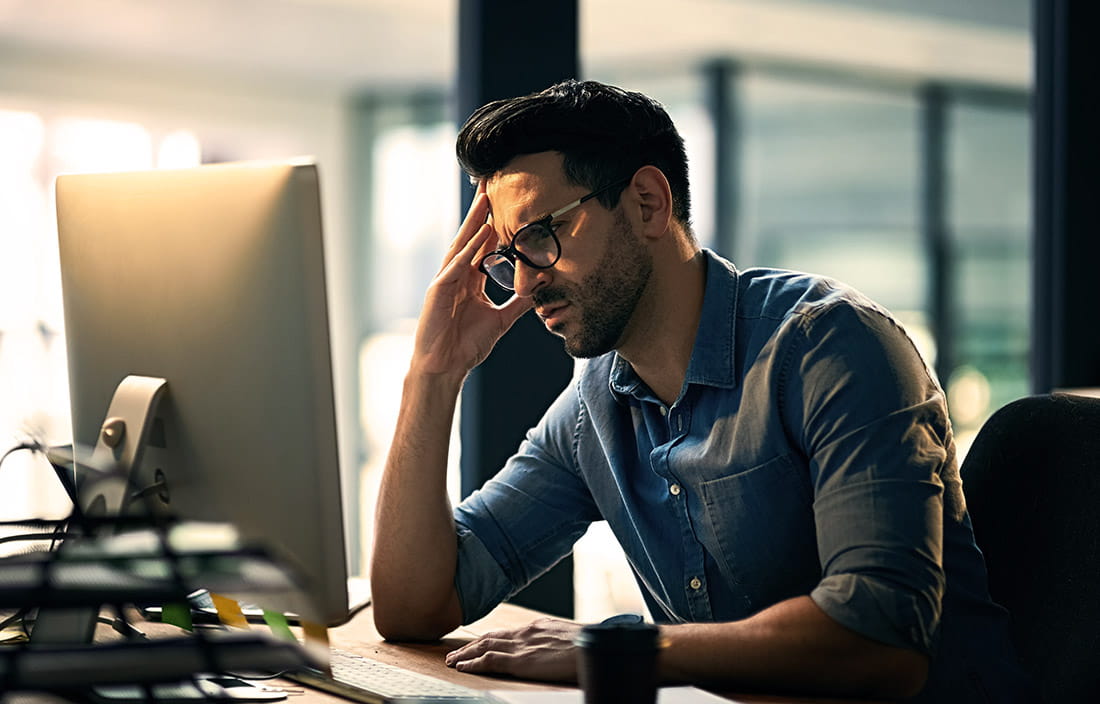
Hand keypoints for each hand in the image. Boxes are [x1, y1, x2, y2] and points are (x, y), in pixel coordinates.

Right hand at [411, 182, 532, 378]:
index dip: (493, 225)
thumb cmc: (466, 345)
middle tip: (491, 186)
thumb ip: (518, 304)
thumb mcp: (501, 320)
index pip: (482, 246)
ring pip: (462, 245)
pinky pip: (456, 265)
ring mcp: (445, 281)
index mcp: (469, 281)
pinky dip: (469, 249)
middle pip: (471, 238)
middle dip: (481, 213)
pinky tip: (480, 233)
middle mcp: (456, 276)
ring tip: (486, 199)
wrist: (445, 367)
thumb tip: (539, 289)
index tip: (505, 204)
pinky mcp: (438, 291)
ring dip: (474, 222)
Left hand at [444, 617, 581, 682]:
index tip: (475, 644)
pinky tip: (462, 667)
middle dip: (471, 646)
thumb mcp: (568, 639)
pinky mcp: (521, 661)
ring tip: (451, 661)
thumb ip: (553, 642)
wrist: (594, 645)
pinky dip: (473, 663)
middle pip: (490, 637)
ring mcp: (521, 645)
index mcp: (536, 627)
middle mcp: (525, 632)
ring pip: (484, 646)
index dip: (487, 639)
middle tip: (454, 653)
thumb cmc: (588, 646)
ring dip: (465, 654)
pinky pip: (490, 661)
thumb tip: (552, 649)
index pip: (505, 632)